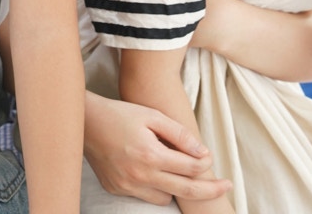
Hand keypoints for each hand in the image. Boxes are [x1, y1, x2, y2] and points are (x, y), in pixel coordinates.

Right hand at [83, 92, 230, 204]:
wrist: (84, 121)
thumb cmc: (120, 113)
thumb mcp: (151, 114)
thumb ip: (179, 134)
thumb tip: (203, 152)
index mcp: (150, 154)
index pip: (190, 168)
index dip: (206, 164)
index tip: (214, 161)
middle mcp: (139, 175)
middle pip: (186, 191)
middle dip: (210, 190)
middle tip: (227, 187)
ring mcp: (127, 185)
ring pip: (165, 197)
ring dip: (175, 186)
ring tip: (175, 170)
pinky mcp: (116, 188)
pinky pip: (145, 195)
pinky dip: (154, 186)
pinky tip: (151, 170)